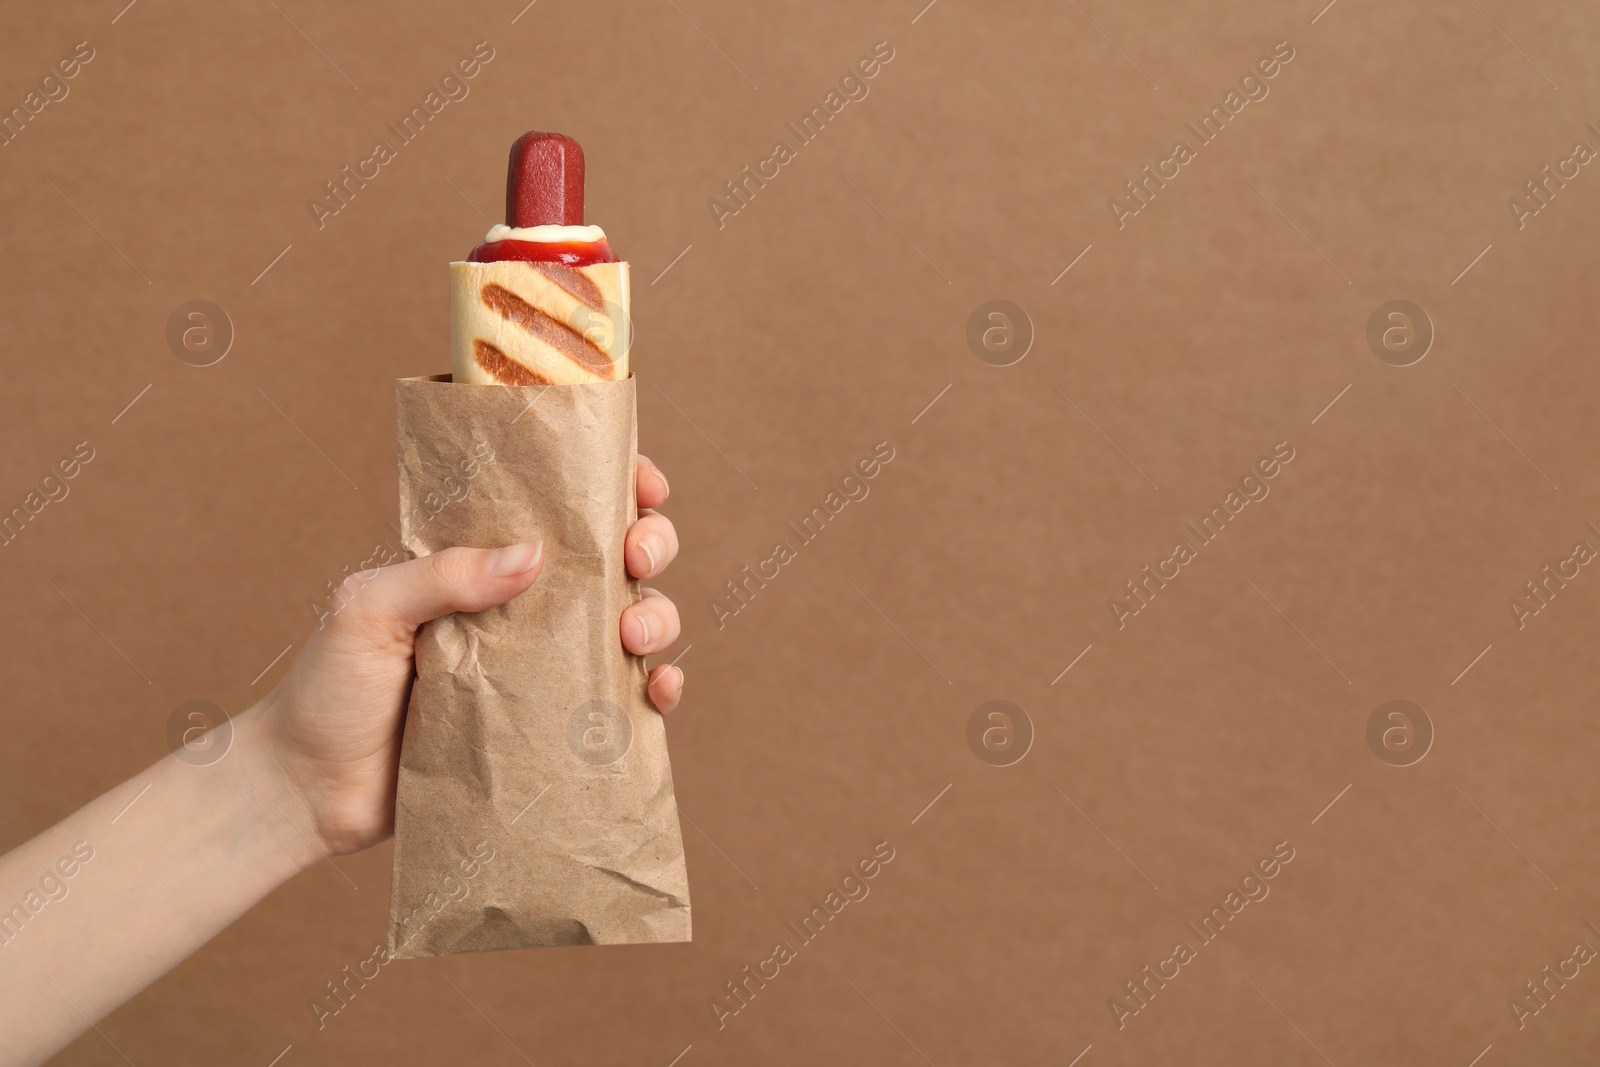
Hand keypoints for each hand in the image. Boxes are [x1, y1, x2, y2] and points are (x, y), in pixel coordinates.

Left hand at [240, 455, 683, 857]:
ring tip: (634, 634)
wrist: (309, 793)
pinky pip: (623, 706)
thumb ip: (444, 574)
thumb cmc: (327, 689)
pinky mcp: (552, 732)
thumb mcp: (369, 608)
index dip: (614, 489)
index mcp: (482, 564)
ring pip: (634, 626)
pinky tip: (656, 690)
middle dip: (650, 545)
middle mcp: (524, 611)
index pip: (559, 509)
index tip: (642, 487)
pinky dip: (656, 692)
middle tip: (635, 558)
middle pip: (616, 561)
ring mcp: (543, 671)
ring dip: (658, 616)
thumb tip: (534, 554)